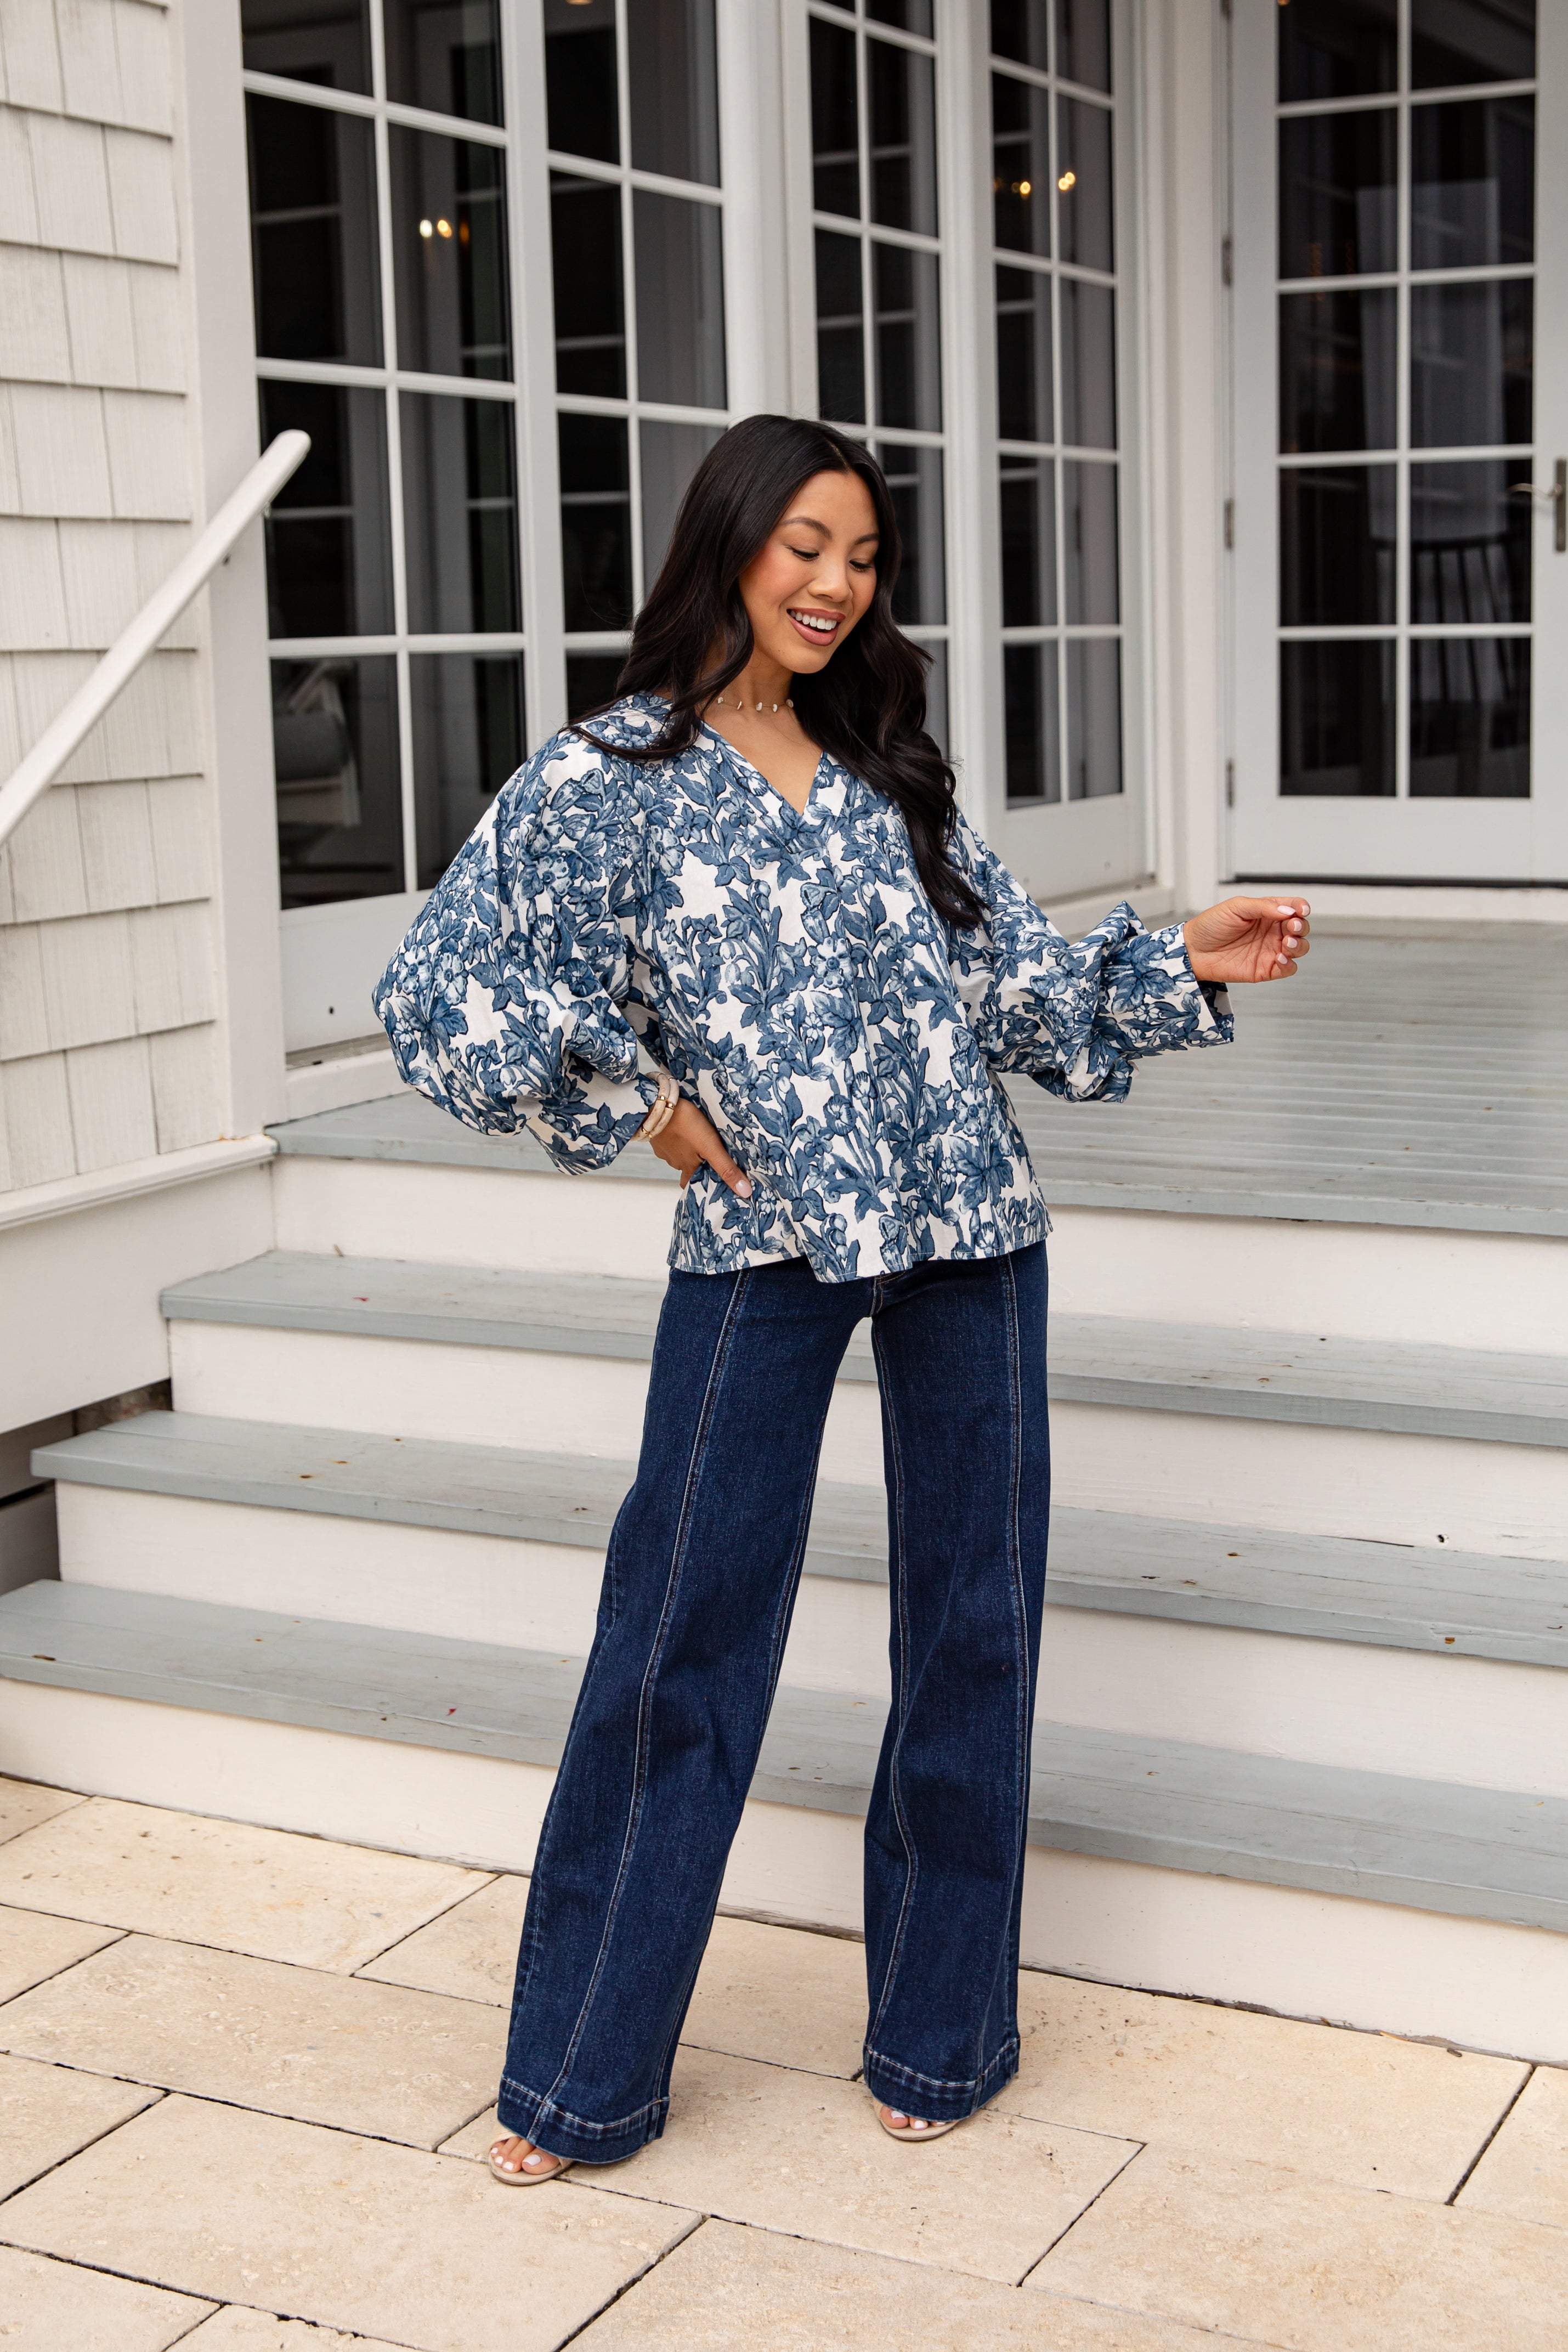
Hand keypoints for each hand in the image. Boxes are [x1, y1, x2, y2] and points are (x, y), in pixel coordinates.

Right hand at [646, 1095, 752, 1196]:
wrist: (657, 1106)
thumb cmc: (685, 1124)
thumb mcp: (710, 1146)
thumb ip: (726, 1168)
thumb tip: (744, 1192)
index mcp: (688, 1167)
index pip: (691, 1184)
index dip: (700, 1184)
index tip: (709, 1181)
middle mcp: (675, 1162)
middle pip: (687, 1168)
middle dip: (696, 1164)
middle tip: (707, 1155)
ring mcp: (664, 1148)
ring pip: (678, 1154)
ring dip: (687, 1149)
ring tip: (698, 1139)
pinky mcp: (657, 1135)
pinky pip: (668, 1141)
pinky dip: (676, 1138)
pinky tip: (683, 1129)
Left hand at [1183, 897, 1309, 985]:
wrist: (1194, 950)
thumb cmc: (1211, 926)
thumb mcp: (1236, 907)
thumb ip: (1263, 906)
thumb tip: (1287, 910)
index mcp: (1267, 912)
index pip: (1293, 907)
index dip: (1301, 908)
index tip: (1301, 910)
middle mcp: (1272, 931)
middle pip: (1300, 928)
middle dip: (1301, 927)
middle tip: (1291, 927)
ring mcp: (1270, 950)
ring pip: (1299, 948)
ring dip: (1299, 945)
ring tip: (1286, 943)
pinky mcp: (1265, 969)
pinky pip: (1287, 969)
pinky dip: (1289, 964)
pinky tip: (1279, 958)